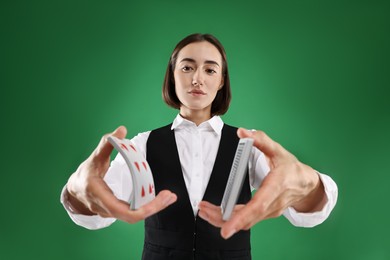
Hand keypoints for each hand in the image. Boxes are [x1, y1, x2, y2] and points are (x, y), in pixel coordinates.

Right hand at [66, 126, 176, 222]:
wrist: (75, 189)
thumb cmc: (85, 173)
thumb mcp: (94, 157)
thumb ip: (107, 143)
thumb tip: (122, 130)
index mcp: (98, 194)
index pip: (120, 210)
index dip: (139, 209)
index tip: (155, 201)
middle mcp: (105, 207)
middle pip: (132, 216)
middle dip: (153, 208)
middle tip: (169, 196)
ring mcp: (111, 212)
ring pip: (135, 216)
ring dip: (154, 207)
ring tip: (170, 197)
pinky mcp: (118, 212)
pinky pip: (135, 212)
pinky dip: (149, 206)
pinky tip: (161, 199)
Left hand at [198, 128, 326, 238]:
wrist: (306, 184)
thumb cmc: (292, 168)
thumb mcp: (278, 150)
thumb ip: (261, 140)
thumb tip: (243, 132)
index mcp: (276, 186)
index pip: (258, 206)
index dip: (241, 218)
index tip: (226, 229)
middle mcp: (273, 203)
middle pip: (248, 218)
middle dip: (224, 219)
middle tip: (203, 211)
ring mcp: (270, 211)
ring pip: (246, 221)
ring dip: (223, 219)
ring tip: (205, 211)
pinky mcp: (265, 213)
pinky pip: (247, 219)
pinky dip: (231, 218)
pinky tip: (217, 213)